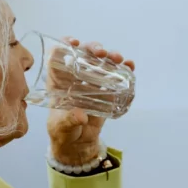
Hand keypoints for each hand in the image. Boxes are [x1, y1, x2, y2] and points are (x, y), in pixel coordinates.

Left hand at [47, 37, 134, 166]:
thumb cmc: (62, 132)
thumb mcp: (61, 127)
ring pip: (100, 62)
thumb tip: (81, 116)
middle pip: (83, 54)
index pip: (58, 56)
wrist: (78, 144)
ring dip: (110, 56)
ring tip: (118, 58)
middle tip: (102, 53)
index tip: (74, 42)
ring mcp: (91, 83)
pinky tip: (130, 66)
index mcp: (58, 81)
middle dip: (93, 48)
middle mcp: (75, 78)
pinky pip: (115, 76)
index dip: (64, 45)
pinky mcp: (106, 91)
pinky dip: (123, 69)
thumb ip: (69, 120)